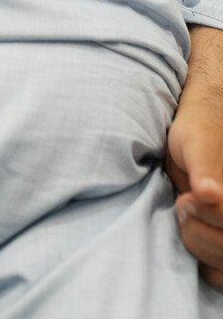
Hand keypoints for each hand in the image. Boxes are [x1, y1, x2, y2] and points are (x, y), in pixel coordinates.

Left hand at [165, 26, 222, 288]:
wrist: (203, 129)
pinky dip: (207, 264)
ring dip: (200, 246)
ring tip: (185, 213)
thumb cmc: (199, 132)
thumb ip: (205, 169)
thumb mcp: (196, 143)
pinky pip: (222, 273)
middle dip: (200, 232)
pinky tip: (194, 237)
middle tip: (182, 203)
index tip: (186, 197)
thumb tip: (208, 193)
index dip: (210, 214)